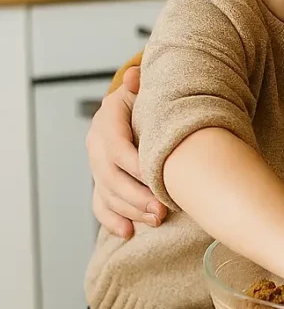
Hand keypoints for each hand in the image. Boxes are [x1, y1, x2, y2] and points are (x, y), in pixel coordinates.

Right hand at [85, 66, 166, 237]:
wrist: (139, 107)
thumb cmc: (150, 99)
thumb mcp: (148, 88)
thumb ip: (143, 85)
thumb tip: (135, 75)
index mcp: (107, 119)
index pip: (117, 147)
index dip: (137, 165)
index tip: (159, 179)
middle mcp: (97, 143)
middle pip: (110, 176)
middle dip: (136, 195)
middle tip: (162, 210)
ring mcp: (97, 164)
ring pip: (107, 193)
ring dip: (130, 210)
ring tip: (156, 220)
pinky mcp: (101, 181)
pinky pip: (100, 204)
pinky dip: (112, 219)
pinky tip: (127, 232)